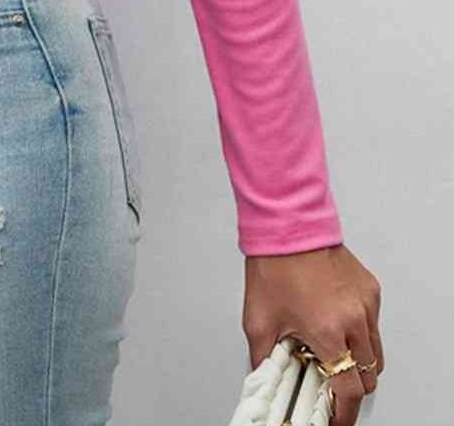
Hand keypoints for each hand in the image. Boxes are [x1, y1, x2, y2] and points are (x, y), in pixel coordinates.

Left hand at [243, 244, 382, 424]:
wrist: (286, 227)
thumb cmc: (272, 266)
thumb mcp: (258, 319)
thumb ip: (263, 357)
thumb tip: (264, 380)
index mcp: (327, 331)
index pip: (348, 390)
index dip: (343, 413)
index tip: (335, 419)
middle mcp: (353, 320)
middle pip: (367, 377)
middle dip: (350, 388)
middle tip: (329, 384)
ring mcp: (366, 305)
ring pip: (376, 354)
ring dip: (358, 362)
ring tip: (330, 352)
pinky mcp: (371, 291)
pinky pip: (373, 325)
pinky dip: (359, 333)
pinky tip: (335, 322)